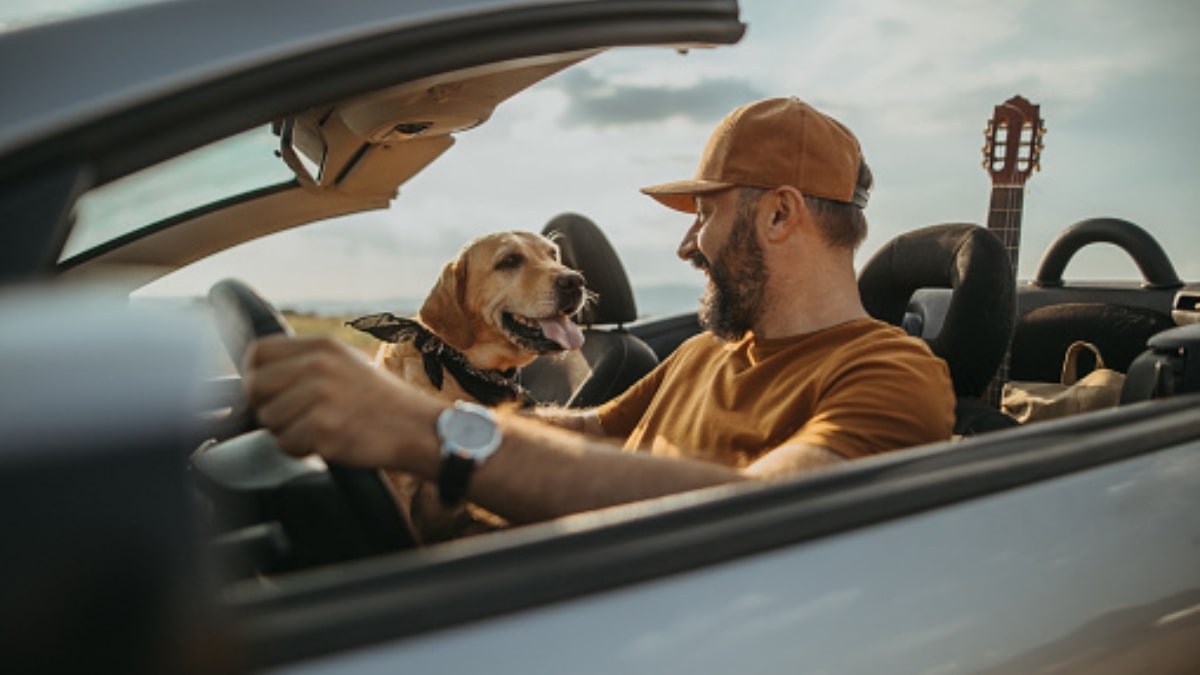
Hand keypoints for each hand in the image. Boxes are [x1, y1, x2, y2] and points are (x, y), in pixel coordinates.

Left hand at [243, 335, 442, 474]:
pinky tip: (326, 442)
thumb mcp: (345, 362)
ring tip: (318, 428)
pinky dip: (301, 449)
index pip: (258, 352)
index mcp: (322, 346)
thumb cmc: (379, 401)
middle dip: (267, 406)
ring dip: (286, 431)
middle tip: (294, 416)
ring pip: (268, 419)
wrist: (417, 428)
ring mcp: (321, 397)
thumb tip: (258, 373)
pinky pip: (286, 444)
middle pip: (255, 386)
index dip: (254, 374)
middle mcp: (318, 366)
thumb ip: (305, 362)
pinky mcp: (323, 429)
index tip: (267, 391)